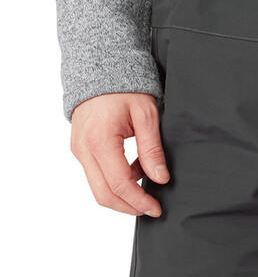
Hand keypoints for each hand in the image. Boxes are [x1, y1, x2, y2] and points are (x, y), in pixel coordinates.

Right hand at [69, 93, 168, 217]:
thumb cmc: (126, 87)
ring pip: (97, 187)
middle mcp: (83, 151)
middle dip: (128, 206)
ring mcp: (78, 151)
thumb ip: (152, 149)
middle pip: (103, 194)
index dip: (138, 201)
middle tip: (151, 208)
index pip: (119, 185)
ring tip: (148, 185)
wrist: (101, 68)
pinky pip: (96, 174)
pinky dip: (115, 179)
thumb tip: (160, 178)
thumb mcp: (147, 115)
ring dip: (122, 194)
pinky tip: (135, 171)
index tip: (156, 208)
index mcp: (99, 142)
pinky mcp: (80, 149)